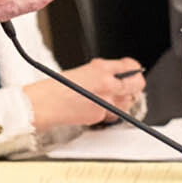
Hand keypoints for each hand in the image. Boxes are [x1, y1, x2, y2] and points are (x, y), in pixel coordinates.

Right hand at [23, 58, 144, 128]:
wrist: (44, 104)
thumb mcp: (83, 71)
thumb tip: (119, 73)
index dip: (133, 68)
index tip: (132, 69)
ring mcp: (104, 102)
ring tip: (111, 96)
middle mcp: (106, 84)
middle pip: (137, 85)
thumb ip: (104, 72)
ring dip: (123, 99)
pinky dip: (108, 110)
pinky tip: (96, 106)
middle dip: (136, 84)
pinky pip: (112, 113)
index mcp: (100, 69)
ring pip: (128, 101)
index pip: (130, 67)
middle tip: (131, 84)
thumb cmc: (57, 87)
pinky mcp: (100, 116)